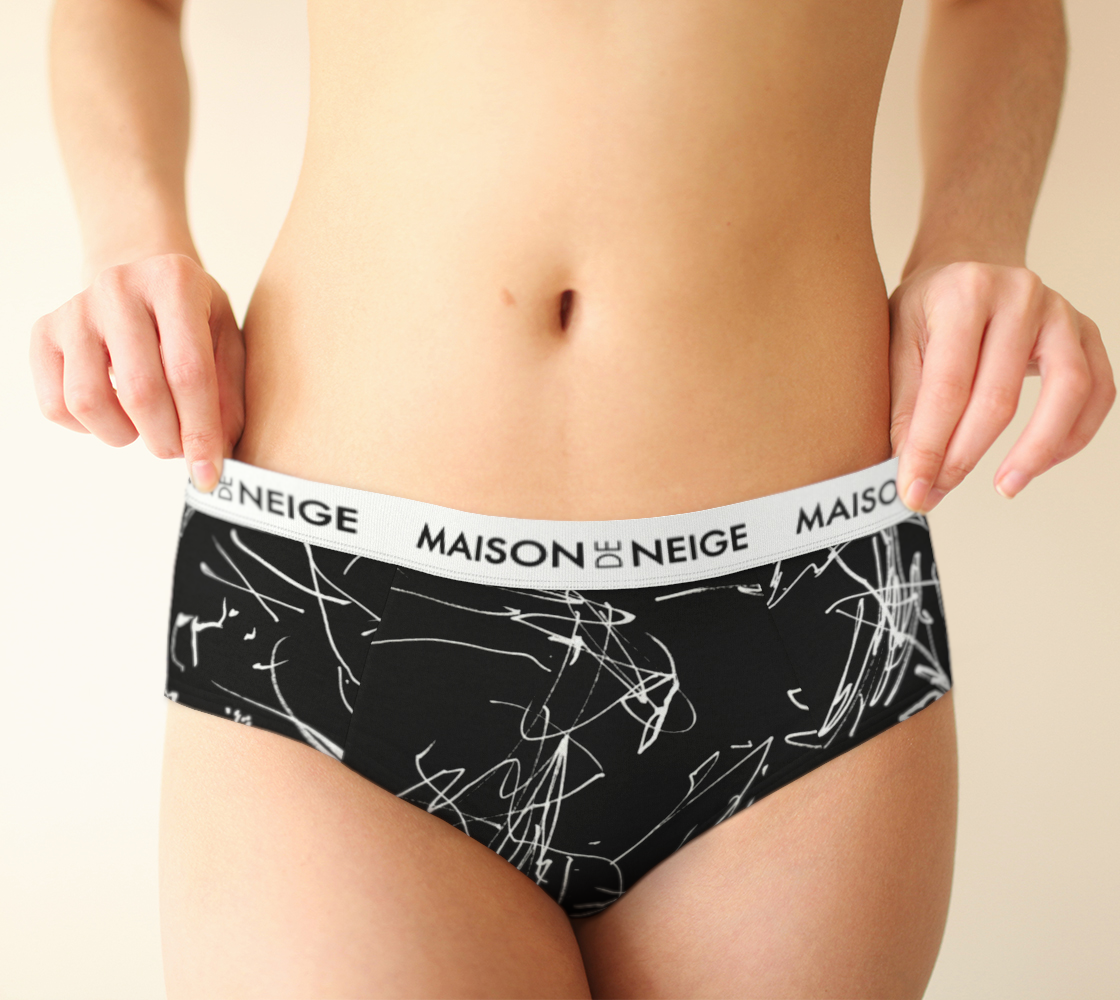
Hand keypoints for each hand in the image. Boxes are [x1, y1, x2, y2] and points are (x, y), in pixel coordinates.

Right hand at [30, 253, 244, 491]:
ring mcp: (76, 309)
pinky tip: (115, 414)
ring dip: (123, 435)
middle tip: (178, 449)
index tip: (209, 474)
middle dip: (165, 439)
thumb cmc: (193, 319)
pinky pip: (55, 404)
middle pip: (140, 391)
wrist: (140, 278)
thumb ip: (228, 395)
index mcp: (175, 282)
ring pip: (88, 401)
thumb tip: (217, 456)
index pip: (189, 373)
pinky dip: (87, 428)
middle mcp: (119, 288)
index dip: (200, 432)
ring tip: (146, 427)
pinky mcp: (44, 332)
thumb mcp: (227, 342)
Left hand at [888, 260, 1114, 512]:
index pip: (947, 387)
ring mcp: (1060, 311)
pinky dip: (1073, 434)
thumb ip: (903, 403)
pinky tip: (1040, 462)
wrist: (966, 269)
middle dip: (966, 457)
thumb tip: (911, 472)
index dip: (930, 447)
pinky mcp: (1086, 332)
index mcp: (964, 293)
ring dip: (1035, 451)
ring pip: (1066, 391)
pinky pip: (1098, 391)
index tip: (914, 490)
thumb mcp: (897, 342)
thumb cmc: (928, 310)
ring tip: (1005, 486)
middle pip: (999, 396)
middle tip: (939, 494)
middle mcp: (1019, 295)